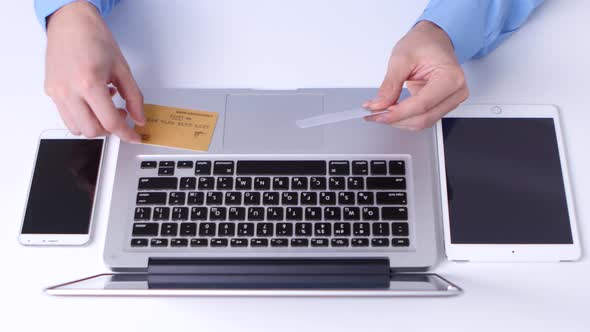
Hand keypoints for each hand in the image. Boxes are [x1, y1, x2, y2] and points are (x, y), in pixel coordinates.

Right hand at [44, 1, 143, 141]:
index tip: (133, 137)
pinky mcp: (50, 91)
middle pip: (91, 130)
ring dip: (94, 125)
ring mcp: (56, 92)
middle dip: (109, 129)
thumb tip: (139, 118)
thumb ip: (134, 97)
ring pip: (76, 128)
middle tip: (120, 116)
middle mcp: (68, 91)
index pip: (110, 122)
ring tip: (105, 107)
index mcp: (89, 83)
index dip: (126, 133)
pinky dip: (82, 117)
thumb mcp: (122, 68)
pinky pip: (66, 116)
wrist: (71, 23)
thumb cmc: (94, 39)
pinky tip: (92, 101)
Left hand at [363, 21, 467, 129]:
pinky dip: (405, 118)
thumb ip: (390, 85)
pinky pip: (423, 118)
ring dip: (399, 121)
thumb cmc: (424, 43)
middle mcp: (456, 92)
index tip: (379, 114)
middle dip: (396, 120)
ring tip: (380, 112)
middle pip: (423, 118)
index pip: (422, 105)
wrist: (433, 40)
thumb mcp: (401, 59)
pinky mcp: (443, 106)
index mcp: (451, 77)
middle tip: (375, 115)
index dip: (398, 113)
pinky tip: (392, 112)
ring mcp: (451, 101)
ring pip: (423, 122)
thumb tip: (379, 104)